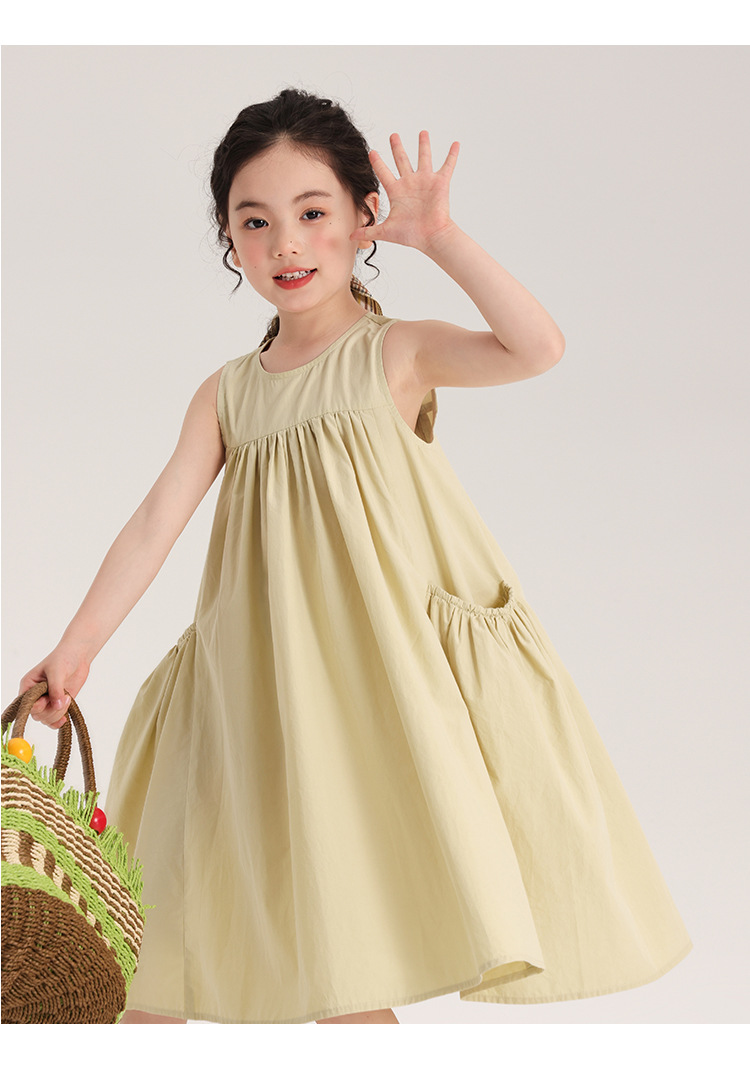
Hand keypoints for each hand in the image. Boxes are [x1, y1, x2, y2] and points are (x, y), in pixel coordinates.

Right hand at [18, 646, 90, 729]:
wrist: (78, 656)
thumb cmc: (63, 658)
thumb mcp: (57, 671)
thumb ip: (55, 689)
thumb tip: (57, 706)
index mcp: (28, 685)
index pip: (26, 704)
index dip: (37, 706)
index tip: (47, 700)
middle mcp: (35, 695)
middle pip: (37, 715)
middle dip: (51, 710)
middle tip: (65, 697)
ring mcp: (47, 701)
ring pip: (46, 719)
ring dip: (59, 713)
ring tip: (68, 698)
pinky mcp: (58, 704)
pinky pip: (54, 720)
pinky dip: (58, 721)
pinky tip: (65, 719)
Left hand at [350, 130, 459, 252]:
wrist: (431, 237)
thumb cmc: (411, 235)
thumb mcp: (385, 231)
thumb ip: (368, 230)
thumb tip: (350, 237)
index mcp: (397, 191)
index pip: (383, 172)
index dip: (377, 162)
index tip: (371, 151)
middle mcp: (410, 183)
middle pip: (402, 160)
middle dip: (397, 147)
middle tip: (393, 135)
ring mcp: (425, 182)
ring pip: (424, 158)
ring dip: (423, 145)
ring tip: (422, 132)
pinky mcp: (440, 183)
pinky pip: (448, 166)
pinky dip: (452, 155)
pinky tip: (455, 144)